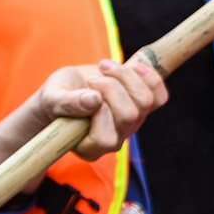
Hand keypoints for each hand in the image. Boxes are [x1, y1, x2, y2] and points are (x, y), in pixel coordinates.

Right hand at [0, 59, 168, 168]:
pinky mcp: (144, 108)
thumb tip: (93, 101)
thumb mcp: (53, 98)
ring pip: (145, 101)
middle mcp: (115, 139)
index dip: (98, 111)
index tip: (85, 87)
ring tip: (105, 66)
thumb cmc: (57, 97)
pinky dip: (150, 78)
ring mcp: (132, 124)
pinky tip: (133, 66)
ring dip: (126, 77)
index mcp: (90, 147)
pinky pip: (160, 96)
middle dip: (112, 88)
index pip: (105, 138)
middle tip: (92, 76)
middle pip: (129, 116)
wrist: (70, 88)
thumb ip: (68, 103)